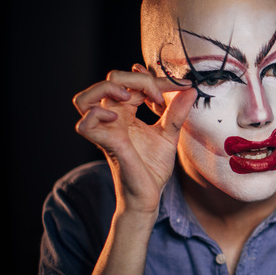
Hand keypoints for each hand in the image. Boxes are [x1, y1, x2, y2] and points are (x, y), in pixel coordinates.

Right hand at [73, 64, 195, 212]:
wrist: (149, 195)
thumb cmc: (153, 167)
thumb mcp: (170, 134)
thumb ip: (177, 112)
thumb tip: (190, 89)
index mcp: (126, 113)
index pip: (132, 82)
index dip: (156, 79)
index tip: (181, 84)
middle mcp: (112, 119)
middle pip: (110, 81)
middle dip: (138, 79)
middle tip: (160, 95)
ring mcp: (107, 131)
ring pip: (85, 98)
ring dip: (108, 89)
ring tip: (131, 97)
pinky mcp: (107, 144)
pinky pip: (85, 125)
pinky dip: (97, 115)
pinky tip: (118, 119)